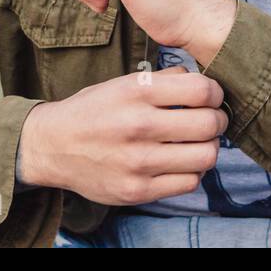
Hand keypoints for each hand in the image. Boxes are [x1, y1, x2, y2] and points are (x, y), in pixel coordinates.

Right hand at [16, 67, 227, 202]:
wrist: (52, 146)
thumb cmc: (93, 111)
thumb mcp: (122, 83)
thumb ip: (163, 80)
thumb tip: (203, 81)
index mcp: (136, 91)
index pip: (201, 90)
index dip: (216, 93)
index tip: (212, 97)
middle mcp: (138, 125)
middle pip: (209, 124)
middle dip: (218, 120)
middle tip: (212, 120)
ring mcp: (138, 161)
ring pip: (205, 156)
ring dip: (209, 148)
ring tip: (198, 143)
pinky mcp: (137, 190)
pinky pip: (189, 182)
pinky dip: (193, 172)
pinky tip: (182, 162)